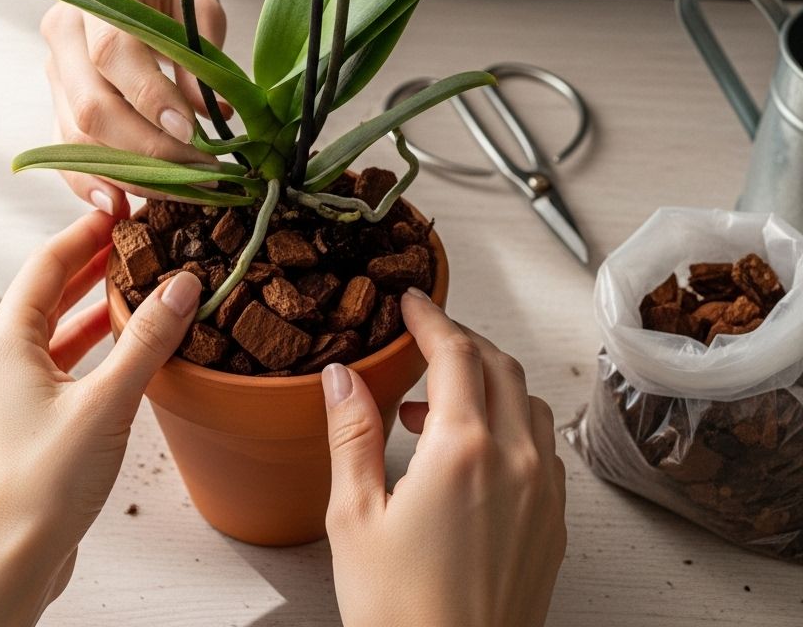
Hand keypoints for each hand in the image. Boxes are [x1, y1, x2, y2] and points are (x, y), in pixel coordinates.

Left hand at [0, 211, 202, 626]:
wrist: (4, 565)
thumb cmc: (40, 487)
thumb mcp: (106, 402)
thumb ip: (147, 339)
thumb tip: (182, 285)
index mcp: (5, 340)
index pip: (48, 262)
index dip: (87, 231)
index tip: (123, 209)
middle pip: (48, 291)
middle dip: (92, 264)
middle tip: (136, 240)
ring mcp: (6, 391)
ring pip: (54, 330)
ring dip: (92, 307)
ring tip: (137, 285)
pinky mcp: (21, 421)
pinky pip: (58, 364)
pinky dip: (89, 347)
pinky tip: (123, 349)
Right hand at [40, 0, 229, 211]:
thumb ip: (201, 50)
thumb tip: (211, 114)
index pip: (113, 53)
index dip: (150, 97)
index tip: (192, 130)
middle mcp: (64, 32)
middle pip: (91, 106)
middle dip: (148, 149)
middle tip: (202, 171)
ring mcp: (54, 68)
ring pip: (77, 135)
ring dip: (129, 173)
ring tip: (182, 192)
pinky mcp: (56, 97)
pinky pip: (65, 147)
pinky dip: (90, 181)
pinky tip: (122, 204)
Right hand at [322, 288, 565, 626]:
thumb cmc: (400, 614)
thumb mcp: (353, 517)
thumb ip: (351, 433)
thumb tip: (342, 377)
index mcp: (463, 450)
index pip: (455, 352)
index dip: (431, 317)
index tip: (412, 301)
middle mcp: (516, 461)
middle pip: (499, 364)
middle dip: (461, 340)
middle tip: (423, 338)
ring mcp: (544, 492)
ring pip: (527, 400)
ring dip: (487, 381)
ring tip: (437, 404)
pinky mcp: (554, 523)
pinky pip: (543, 445)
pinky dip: (511, 422)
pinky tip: (474, 451)